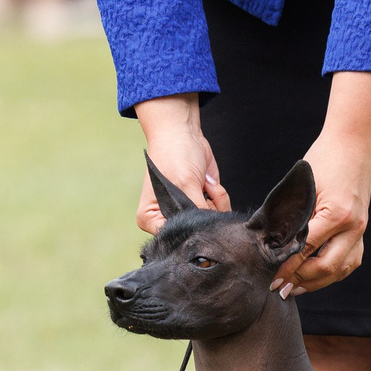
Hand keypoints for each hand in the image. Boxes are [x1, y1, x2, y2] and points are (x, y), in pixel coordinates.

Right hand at [136, 94, 227, 233]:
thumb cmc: (174, 155)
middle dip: (204, 211)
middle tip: (199, 190)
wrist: (183, 133)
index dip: (189, 227)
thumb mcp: (185, 185)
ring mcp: (186, 212)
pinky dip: (218, 196)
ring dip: (214, 201)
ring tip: (202, 183)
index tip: (195, 207)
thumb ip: (196, 211)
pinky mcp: (202, 203)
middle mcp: (167, 219)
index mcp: (150, 219)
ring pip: (211, 222)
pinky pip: (219, 211)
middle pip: (195, 231)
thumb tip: (211, 230)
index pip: (173, 237)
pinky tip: (208, 182)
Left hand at [274, 72, 370, 297]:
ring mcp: (361, 230)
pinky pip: (351, 261)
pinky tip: (316, 277)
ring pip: (341, 269)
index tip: (270, 278)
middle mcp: (353, 226)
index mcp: (337, 214)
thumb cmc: (323, 160)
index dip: (286, 267)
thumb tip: (273, 245)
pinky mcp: (361, 230)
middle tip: (278, 288)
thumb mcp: (303, 187)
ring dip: (317, 282)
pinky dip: (333, 272)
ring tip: (294, 288)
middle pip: (326, 266)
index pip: (306, 249)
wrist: (353, 144)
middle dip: (300, 280)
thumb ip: (293, 216)